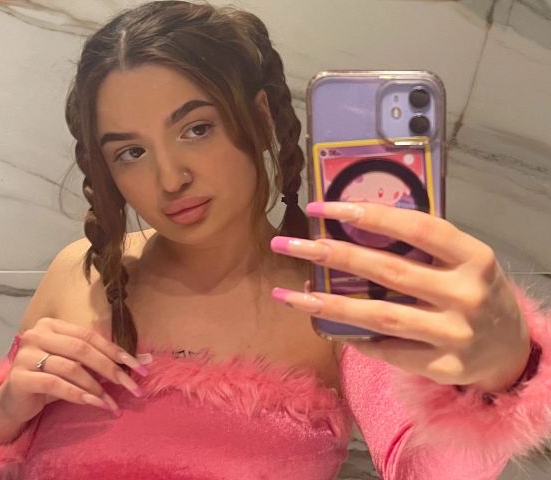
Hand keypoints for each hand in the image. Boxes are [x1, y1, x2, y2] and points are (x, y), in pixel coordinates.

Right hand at [0, 317, 151, 423]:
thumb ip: (107, 360)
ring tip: (113, 403)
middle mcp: (37, 334)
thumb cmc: (50, 378)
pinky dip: (79, 395)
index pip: (90, 336)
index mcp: (53, 325)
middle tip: (132, 387)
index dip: (116, 351)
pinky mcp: (20, 377)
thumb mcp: (79, 366)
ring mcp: (25, 355)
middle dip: (111, 369)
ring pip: (71, 368)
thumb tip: (147, 360)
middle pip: (83, 350)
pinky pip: (56, 385)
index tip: (139, 367)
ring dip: (97, 387)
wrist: (14, 402)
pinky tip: (95, 403)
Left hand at [270, 201, 530, 393]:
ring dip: (326, 305)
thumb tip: (353, 222)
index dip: (366, 214)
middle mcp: (466, 294)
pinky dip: (354, 337)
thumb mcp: (464, 260)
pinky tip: (326, 326)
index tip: (320, 207)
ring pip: (378, 316)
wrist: (511, 350)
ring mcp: (455, 334)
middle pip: (387, 271)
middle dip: (330, 254)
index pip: (415, 227)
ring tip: (286, 295)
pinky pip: (386, 351)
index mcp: (474, 256)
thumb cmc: (475, 291)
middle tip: (285, 244)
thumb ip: (422, 245)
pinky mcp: (443, 367)